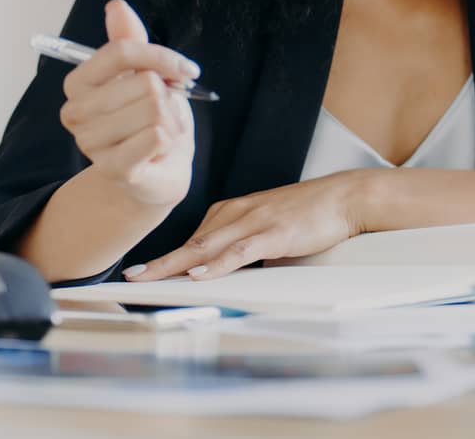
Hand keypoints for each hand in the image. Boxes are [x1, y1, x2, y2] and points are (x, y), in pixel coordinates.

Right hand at [58, 0, 198, 207]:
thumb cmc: (147, 118)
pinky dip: (171, 139)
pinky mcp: (114, 170)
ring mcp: (90, 144)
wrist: (156, 171)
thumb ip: (128, 41)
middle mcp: (75, 113)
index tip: (185, 69)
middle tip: (167, 111)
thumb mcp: (141, 74)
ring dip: (173, 120)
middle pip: (145, 83)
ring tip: (163, 131)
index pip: (121, 52)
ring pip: (155, 109)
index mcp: (77, 83)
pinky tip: (161, 148)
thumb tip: (116, 5)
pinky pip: (156, 136)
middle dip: (170, 95)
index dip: (161, 57)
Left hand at [125, 170, 374, 281]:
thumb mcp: (267, 231)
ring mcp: (254, 222)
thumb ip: (244, 249)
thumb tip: (224, 274)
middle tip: (131, 278)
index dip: (165, 257)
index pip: (192, 239)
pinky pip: (240, 251)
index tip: (141, 272)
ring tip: (150, 278)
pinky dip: (218, 264)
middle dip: (159, 263)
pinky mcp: (274, 233)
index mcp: (232, 212)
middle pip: (191, 244)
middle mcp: (236, 214)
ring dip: (176, 264)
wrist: (343, 196)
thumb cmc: (307, 214)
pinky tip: (200, 274)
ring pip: (208, 247)